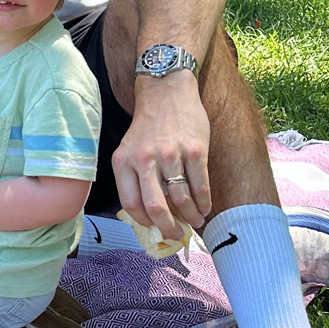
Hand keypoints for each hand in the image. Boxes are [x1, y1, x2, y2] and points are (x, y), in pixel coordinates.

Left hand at [112, 77, 212, 236]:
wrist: (166, 92)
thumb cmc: (149, 126)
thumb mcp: (130, 149)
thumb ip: (135, 177)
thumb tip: (150, 215)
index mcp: (124, 162)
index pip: (130, 204)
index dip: (144, 222)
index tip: (154, 228)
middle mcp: (145, 159)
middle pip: (156, 207)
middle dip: (168, 228)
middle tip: (176, 235)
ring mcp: (171, 154)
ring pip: (181, 198)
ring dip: (190, 216)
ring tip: (196, 221)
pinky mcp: (195, 149)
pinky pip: (200, 185)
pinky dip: (204, 202)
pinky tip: (204, 208)